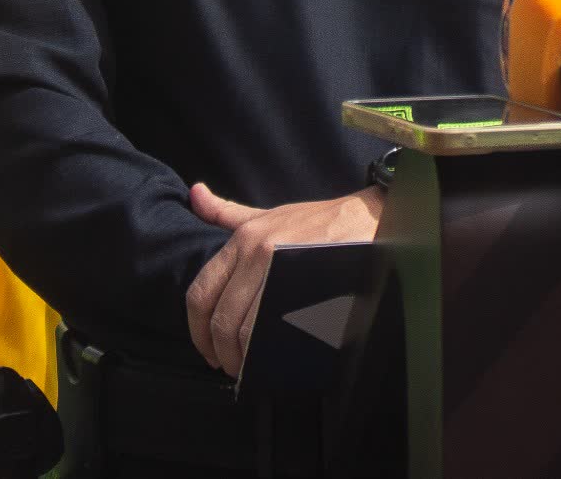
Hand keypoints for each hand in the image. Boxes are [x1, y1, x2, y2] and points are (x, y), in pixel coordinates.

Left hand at [182, 181, 386, 376]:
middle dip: (222, 351)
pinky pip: (278, 328)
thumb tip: (195, 194)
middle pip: (223, 318)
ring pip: (247, 328)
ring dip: (244, 357)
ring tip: (251, 367)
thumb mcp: (267, 214)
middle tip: (230, 366)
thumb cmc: (316, 219)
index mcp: (242, 239)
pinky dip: (269, 350)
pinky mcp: (307, 285)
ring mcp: (282, 269)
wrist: (365, 217)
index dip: (198, 330)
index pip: (202, 293)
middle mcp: (257, 252)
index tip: (208, 350)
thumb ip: (226, 212)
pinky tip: (273, 358)